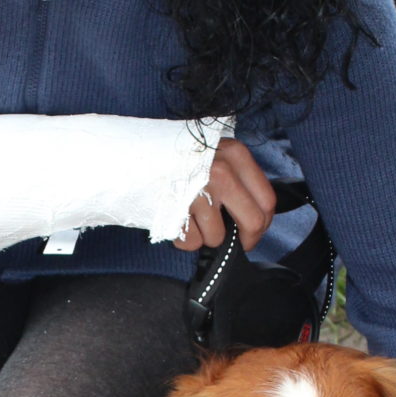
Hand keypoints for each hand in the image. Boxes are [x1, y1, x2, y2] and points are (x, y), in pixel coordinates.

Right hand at [176, 136, 276, 252]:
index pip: (267, 200)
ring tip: (189, 219)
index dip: (262, 224)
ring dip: (204, 236)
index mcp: (234, 154)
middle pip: (252, 222)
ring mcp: (199, 189)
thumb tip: (253, 214)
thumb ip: (235, 177)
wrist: (128, 155)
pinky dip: (183, 238)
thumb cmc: (172, 159)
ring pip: (218, 236)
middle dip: (243, 240)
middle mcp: (221, 169)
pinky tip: (175, 219)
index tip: (250, 232)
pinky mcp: (177, 207)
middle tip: (230, 242)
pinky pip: (191, 241)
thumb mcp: (212, 154)